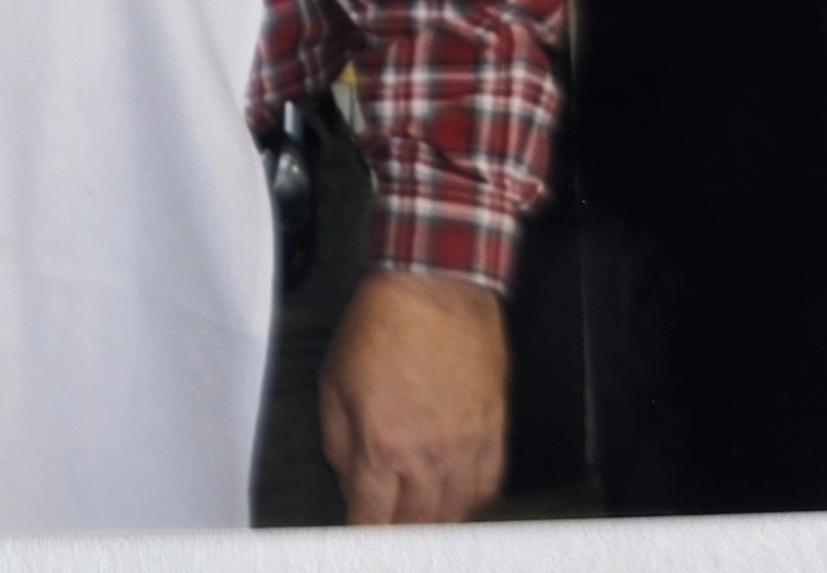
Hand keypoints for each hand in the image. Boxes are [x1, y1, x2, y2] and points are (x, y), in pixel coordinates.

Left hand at [318, 269, 506, 523]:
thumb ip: (336, 441)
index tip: (358, 538)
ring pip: (453, 516)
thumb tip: (345, 478)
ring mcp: (466, 449)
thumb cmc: (382, 324)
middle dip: (396, 533)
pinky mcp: (494, 434)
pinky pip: (485, 490)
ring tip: (416, 516)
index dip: (363, 537)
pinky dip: (467, 499)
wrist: (436, 288)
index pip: (372, 521)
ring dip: (431, 521)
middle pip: (415, 527)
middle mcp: (428, 458)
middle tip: (387, 526)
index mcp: (381, 446)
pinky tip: (452, 493)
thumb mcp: (332, 380)